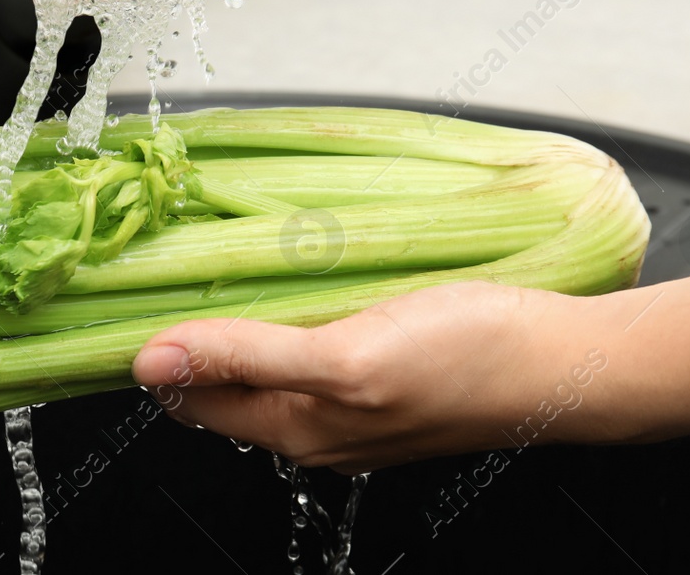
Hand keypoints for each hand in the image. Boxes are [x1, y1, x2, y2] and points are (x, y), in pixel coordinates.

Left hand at [130, 281, 609, 473]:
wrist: (566, 362)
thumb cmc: (468, 359)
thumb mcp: (346, 356)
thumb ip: (248, 357)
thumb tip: (152, 358)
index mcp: (295, 429)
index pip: (188, 395)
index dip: (154, 349)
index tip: (123, 292)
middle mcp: (315, 426)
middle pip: (223, 381)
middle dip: (189, 332)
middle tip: (162, 261)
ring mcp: (350, 403)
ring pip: (266, 362)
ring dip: (236, 319)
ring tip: (213, 262)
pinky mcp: (383, 373)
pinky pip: (309, 346)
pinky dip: (284, 313)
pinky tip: (292, 277)